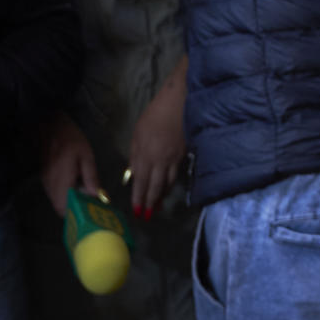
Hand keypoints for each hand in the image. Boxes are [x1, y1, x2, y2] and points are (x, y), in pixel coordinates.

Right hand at [40, 112, 100, 216]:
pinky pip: (55, 193)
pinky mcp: (44, 177)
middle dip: (75, 209)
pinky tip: (76, 186)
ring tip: (86, 195)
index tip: (90, 212)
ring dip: (70, 202)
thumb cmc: (70, 140)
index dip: (76, 214)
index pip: (64, 208)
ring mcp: (46, 182)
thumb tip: (97, 196)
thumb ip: (91, 178)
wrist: (49, 126)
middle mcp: (51, 185)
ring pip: (57, 201)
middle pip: (60, 207)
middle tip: (91, 204)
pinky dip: (65, 194)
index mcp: (62, 181)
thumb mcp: (86, 157)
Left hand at [127, 56, 186, 217]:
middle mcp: (159, 159)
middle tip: (147, 216)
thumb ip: (136, 154)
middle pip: (154, 186)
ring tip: (157, 208)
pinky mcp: (184, 155)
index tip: (137, 210)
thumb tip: (135, 173)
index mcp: (145, 153)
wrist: (179, 104)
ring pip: (167, 183)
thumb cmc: (155, 115)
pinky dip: (171, 185)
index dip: (139, 196)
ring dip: (161, 197)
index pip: (140, 180)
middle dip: (150, 202)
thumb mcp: (138, 133)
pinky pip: (176, 175)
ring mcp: (174, 159)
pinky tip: (168, 190)